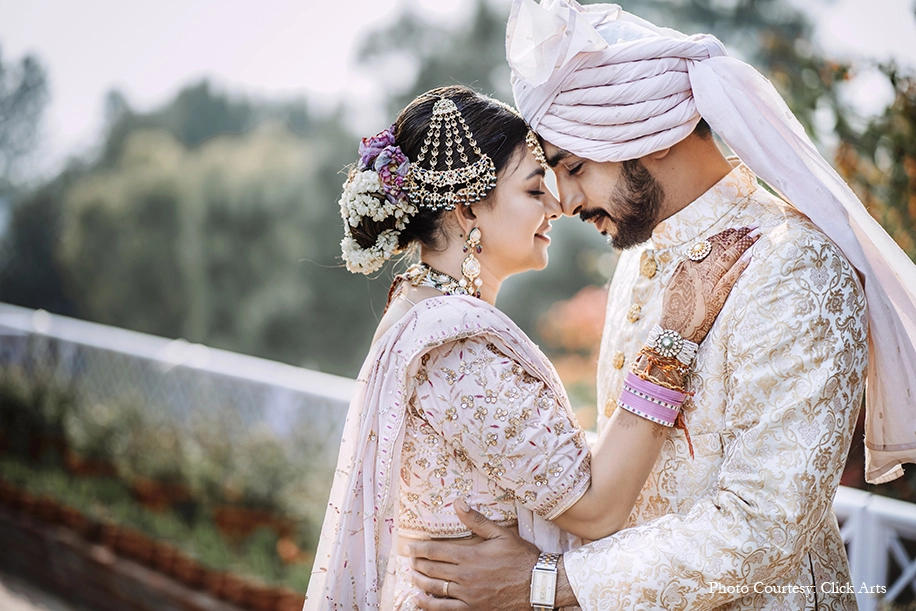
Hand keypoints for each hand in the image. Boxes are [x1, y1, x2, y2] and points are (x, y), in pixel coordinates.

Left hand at [409, 500, 539, 610]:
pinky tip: (420, 601)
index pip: (435, 551)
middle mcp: (465, 576)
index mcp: (470, 556)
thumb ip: (476, 520)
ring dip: (420, 583)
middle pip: (432, 570)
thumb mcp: (501, 534)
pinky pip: (445, 609)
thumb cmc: (521, 557)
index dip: (419, 549)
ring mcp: (468, 595)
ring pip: (435, 589)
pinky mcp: (474, 609)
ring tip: (412, 577)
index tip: (408, 548)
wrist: (538, 585)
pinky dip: (429, 606)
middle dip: (417, 564)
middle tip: (408, 561)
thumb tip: (457, 503)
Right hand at [660, 226, 759, 343]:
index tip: (735, 229)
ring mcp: (705, 283)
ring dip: (743, 244)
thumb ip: (684, 273)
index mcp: (685, 267)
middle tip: (752, 226)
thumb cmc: (673, 312)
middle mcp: (695, 271)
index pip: (707, 245)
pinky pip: (730, 278)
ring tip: (756, 234)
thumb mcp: (673, 287)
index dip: (723, 235)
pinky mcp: (714, 297)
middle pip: (719, 247)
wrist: (673, 331)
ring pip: (726, 258)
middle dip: (737, 235)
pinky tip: (751, 256)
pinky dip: (740, 265)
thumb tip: (691, 262)